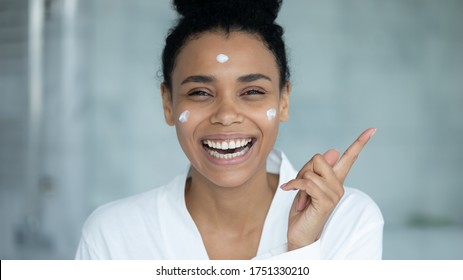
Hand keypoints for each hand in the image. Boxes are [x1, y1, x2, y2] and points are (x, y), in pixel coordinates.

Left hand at [281, 128, 376, 250]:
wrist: (299, 234)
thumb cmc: (303, 210)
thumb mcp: (306, 184)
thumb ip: (316, 169)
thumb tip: (333, 151)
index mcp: (335, 180)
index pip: (350, 158)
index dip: (360, 143)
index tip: (372, 129)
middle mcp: (338, 186)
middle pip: (319, 158)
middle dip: (303, 170)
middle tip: (300, 188)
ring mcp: (334, 194)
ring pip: (310, 172)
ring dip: (298, 183)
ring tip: (301, 198)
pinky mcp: (326, 202)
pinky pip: (307, 183)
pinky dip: (295, 186)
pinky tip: (290, 193)